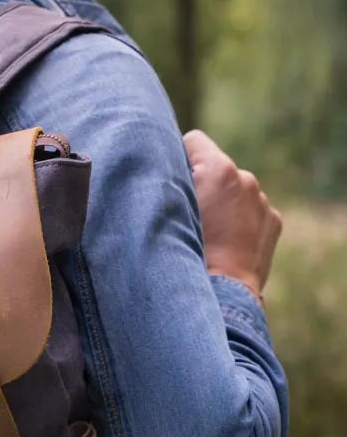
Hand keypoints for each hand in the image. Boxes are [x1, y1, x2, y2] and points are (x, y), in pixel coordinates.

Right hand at [183, 130, 282, 299]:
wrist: (221, 296)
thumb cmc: (187, 253)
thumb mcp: (166, 211)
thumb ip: (168, 180)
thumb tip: (162, 165)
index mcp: (220, 170)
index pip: (193, 140)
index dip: (177, 159)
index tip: (171, 184)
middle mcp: (246, 178)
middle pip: (215, 167)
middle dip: (202, 183)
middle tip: (187, 214)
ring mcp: (263, 201)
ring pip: (234, 190)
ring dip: (221, 203)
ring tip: (207, 233)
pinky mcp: (274, 221)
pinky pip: (250, 209)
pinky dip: (239, 220)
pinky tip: (227, 242)